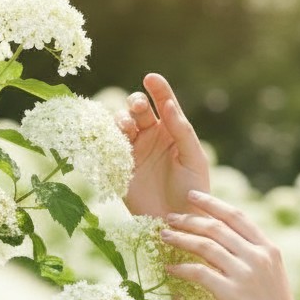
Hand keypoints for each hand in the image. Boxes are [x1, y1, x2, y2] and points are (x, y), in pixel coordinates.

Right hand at [116, 73, 210, 216]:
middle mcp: (151, 136)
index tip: (151, 78)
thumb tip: (169, 104)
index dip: (158, 88)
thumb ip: (182, 131)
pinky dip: (106, 139)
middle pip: (137, 109)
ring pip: (120, 124)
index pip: (164, 103)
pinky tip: (110, 139)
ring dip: (121, 120)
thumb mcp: (192, 159)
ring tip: (127, 128)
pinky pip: (108, 147)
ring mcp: (133, 150)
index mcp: (172, 131)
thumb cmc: (193, 189)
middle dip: (135, 104)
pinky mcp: (118, 166)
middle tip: (137, 108)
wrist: (178, 222)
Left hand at [161, 190, 299, 299]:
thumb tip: (226, 249)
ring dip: (180, 238)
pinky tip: (170, 268)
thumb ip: (254, 260)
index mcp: (269, 250)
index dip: (212, 203)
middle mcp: (258, 256)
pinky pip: (199, 273)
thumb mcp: (272, 279)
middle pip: (217, 227)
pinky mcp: (232, 294)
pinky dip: (181, 267)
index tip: (193, 196)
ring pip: (205, 246)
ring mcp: (245, 274)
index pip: (237, 216)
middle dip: (190, 219)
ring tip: (164, 237)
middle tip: (170, 217)